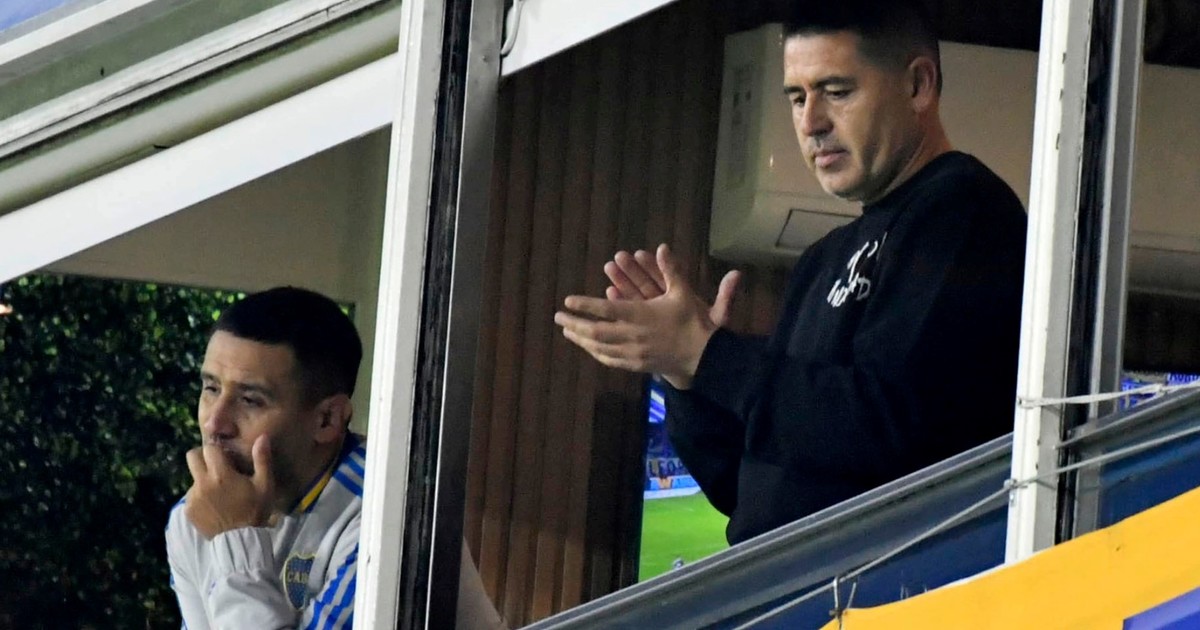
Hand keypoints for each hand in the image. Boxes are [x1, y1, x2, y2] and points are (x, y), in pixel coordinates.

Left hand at [184, 435, 274, 539]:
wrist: (240, 541)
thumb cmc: (255, 511)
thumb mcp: (265, 485)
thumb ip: (262, 460)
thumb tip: (262, 437)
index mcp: (221, 474)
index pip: (209, 448)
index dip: (217, 449)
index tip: (225, 455)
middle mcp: (202, 482)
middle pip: (192, 457)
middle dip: (202, 457)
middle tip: (216, 466)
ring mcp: (193, 497)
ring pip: (193, 477)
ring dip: (203, 479)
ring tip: (219, 492)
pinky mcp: (188, 510)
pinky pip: (192, 496)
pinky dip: (201, 497)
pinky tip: (214, 506)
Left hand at [555, 244, 737, 388]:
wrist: (704, 357)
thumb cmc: (693, 322)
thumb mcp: (682, 293)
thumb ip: (671, 270)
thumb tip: (663, 247)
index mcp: (641, 315)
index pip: (606, 309)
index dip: (585, 305)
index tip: (568, 301)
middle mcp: (633, 335)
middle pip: (596, 332)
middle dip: (574, 324)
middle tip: (558, 317)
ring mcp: (633, 353)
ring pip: (599, 348)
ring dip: (581, 339)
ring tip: (567, 332)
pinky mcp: (636, 365)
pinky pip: (610, 360)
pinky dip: (596, 353)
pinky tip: (588, 348)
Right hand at [604, 245, 740, 327]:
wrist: (700, 363)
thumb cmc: (707, 338)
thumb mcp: (718, 317)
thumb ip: (726, 297)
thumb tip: (737, 274)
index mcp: (682, 299)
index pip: (666, 279)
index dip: (655, 266)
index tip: (641, 253)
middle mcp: (666, 306)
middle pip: (647, 285)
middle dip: (633, 271)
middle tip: (619, 257)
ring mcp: (654, 317)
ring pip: (636, 297)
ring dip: (623, 283)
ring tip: (609, 267)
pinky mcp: (645, 328)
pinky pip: (630, 315)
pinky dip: (621, 303)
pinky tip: (610, 292)